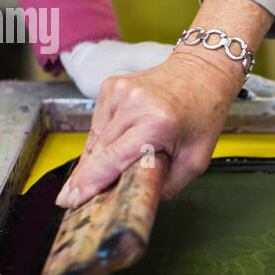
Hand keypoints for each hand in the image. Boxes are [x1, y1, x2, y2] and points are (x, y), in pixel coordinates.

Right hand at [58, 0, 273, 205]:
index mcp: (157, 123)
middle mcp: (134, 104)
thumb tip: (136, 201)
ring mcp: (119, 92)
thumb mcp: (195, 161)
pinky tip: (110, 149)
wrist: (201, 73)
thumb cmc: (202, 116)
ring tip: (89, 179)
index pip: (112, 159)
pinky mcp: (111, 87)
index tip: (72, 200)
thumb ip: (165, 185)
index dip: (90, 183)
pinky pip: (99, 123)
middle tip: (72, 200)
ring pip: (95, 138)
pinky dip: (102, 139)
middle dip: (86, 178)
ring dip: (93, 160)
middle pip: (99, 151)